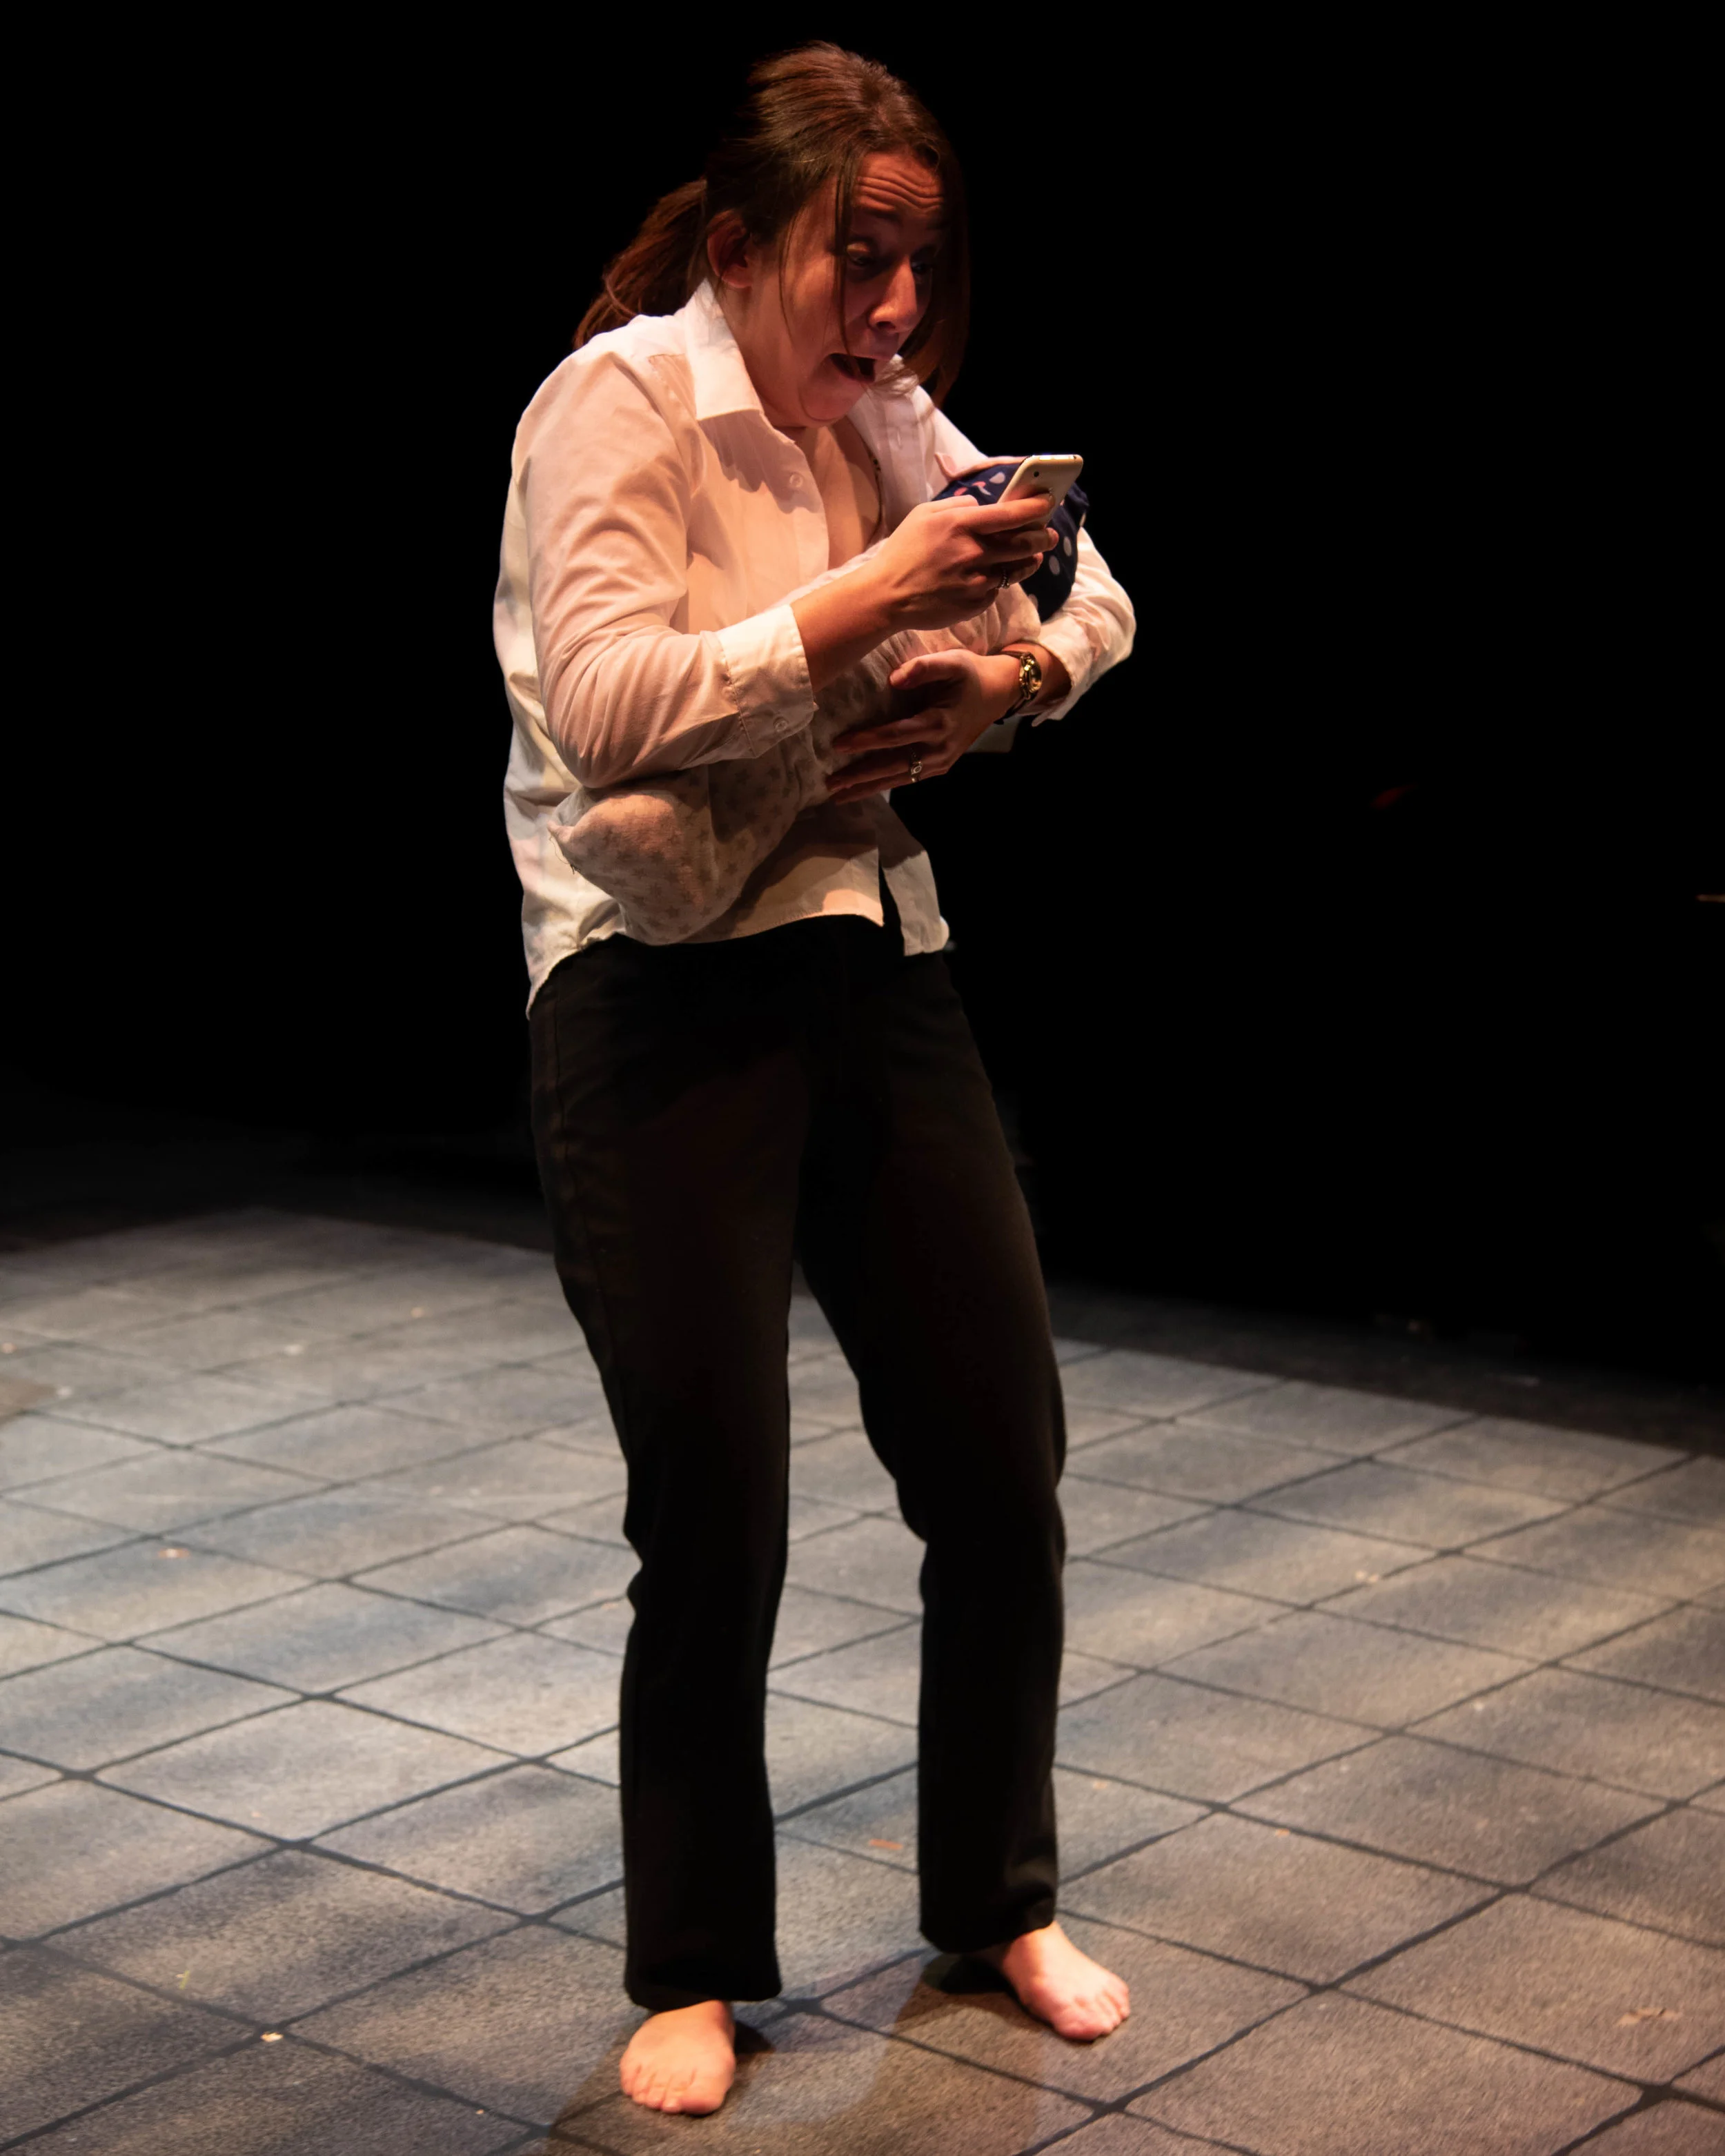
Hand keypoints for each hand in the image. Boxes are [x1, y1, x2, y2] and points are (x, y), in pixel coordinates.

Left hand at [825, 648, 1021, 802]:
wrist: (999, 692)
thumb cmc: (970, 674)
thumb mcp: (952, 661)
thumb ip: (924, 667)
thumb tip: (893, 679)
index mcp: (938, 723)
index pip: (895, 736)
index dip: (866, 741)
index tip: (837, 745)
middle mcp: (939, 749)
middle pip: (892, 767)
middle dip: (860, 777)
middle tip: (830, 786)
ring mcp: (941, 762)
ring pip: (899, 779)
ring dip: (868, 788)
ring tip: (839, 797)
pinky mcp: (941, 766)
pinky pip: (909, 779)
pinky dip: (884, 785)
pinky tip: (863, 790)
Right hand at [865, 495, 1056, 632]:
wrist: (887, 596)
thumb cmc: (902, 552)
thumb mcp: (922, 514)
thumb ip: (956, 505)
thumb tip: (982, 505)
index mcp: (960, 525)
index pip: (1010, 514)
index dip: (1035, 508)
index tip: (1048, 503)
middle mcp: (973, 553)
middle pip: (1022, 543)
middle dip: (1042, 536)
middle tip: (1049, 534)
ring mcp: (976, 581)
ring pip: (1016, 569)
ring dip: (1030, 560)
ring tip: (1035, 555)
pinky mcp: (975, 603)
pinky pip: (996, 589)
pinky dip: (999, 582)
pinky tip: (994, 577)